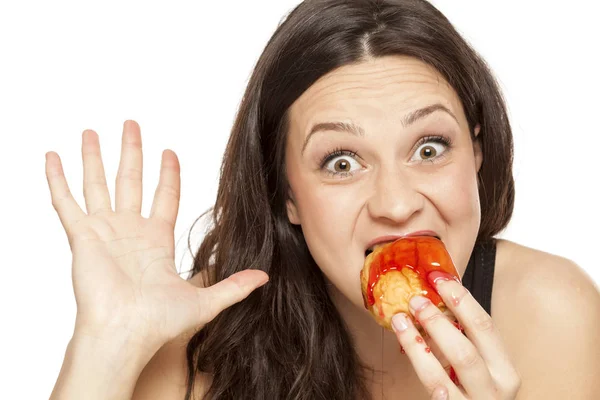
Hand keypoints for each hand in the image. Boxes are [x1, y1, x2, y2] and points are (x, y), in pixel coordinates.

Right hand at [45, 120, 267, 350]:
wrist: (126, 334)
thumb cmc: (158, 322)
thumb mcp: (204, 300)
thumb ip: (234, 286)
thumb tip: (265, 277)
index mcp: (156, 241)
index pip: (164, 196)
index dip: (168, 173)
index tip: (170, 151)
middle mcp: (129, 231)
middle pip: (130, 180)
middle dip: (132, 151)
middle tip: (132, 124)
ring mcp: (104, 231)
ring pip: (97, 184)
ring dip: (94, 157)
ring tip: (93, 130)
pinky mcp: (82, 236)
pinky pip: (65, 202)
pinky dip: (57, 180)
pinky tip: (52, 156)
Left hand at [390, 273, 520, 398]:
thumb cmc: (478, 393)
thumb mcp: (481, 367)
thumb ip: (464, 339)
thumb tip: (434, 300)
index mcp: (504, 369)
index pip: (485, 326)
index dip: (461, 299)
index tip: (438, 278)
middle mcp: (495, 389)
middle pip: (465, 350)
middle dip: (437, 321)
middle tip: (415, 300)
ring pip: (441, 376)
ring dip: (416, 343)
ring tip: (400, 321)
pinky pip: (436, 393)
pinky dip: (421, 369)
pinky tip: (406, 352)